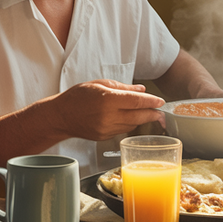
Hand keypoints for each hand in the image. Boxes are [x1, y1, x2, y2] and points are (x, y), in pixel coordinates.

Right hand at [51, 79, 165, 140]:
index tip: (160, 101)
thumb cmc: (78, 97)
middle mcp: (108, 117)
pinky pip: (123, 130)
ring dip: (141, 119)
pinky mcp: (105, 137)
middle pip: (138, 117)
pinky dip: (129, 123)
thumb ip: (123, 87)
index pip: (136, 101)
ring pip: (132, 125)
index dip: (151, 101)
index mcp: (107, 100)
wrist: (61, 116)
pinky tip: (128, 118)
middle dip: (152, 114)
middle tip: (161, 111)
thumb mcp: (100, 84)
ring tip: (145, 112)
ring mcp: (106, 129)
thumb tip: (141, 89)